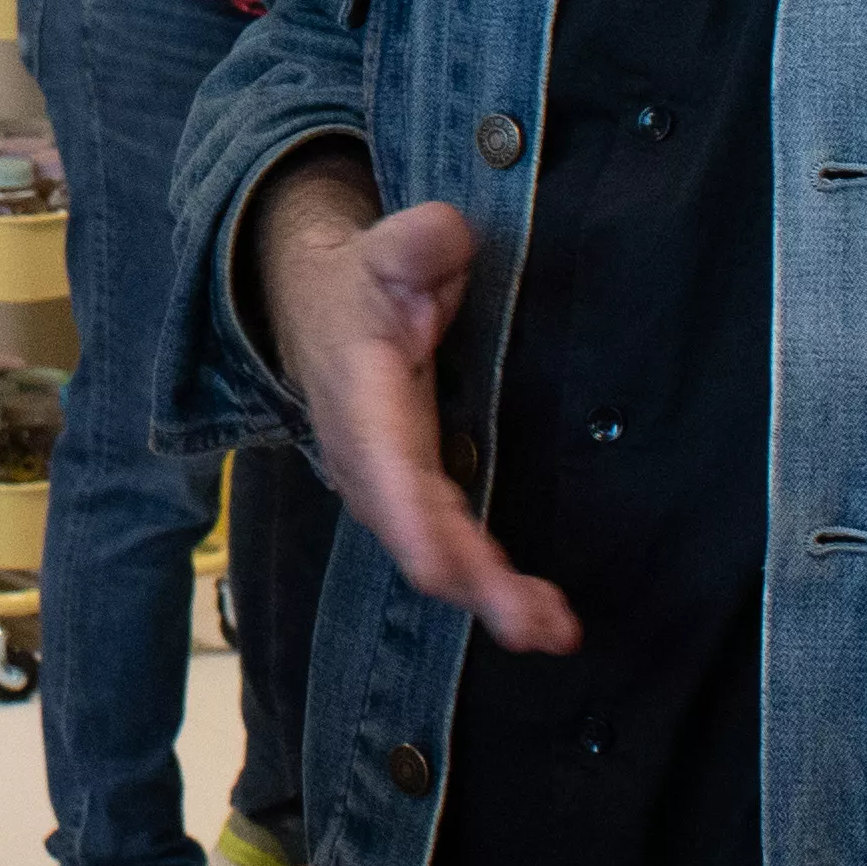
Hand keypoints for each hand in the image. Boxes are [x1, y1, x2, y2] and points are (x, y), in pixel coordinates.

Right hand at [252, 155, 577, 655]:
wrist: (313, 310)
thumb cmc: (361, 283)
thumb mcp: (385, 247)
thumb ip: (416, 241)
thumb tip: (447, 234)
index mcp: (363, 402)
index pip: (387, 473)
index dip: (418, 522)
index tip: (451, 565)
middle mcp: (369, 462)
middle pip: (418, 537)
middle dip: (474, 583)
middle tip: (537, 622)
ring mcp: (388, 489)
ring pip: (434, 558)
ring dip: (490, 598)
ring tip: (553, 630)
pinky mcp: (411, 500)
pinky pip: (448, 552)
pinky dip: (488, 586)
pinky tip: (538, 616)